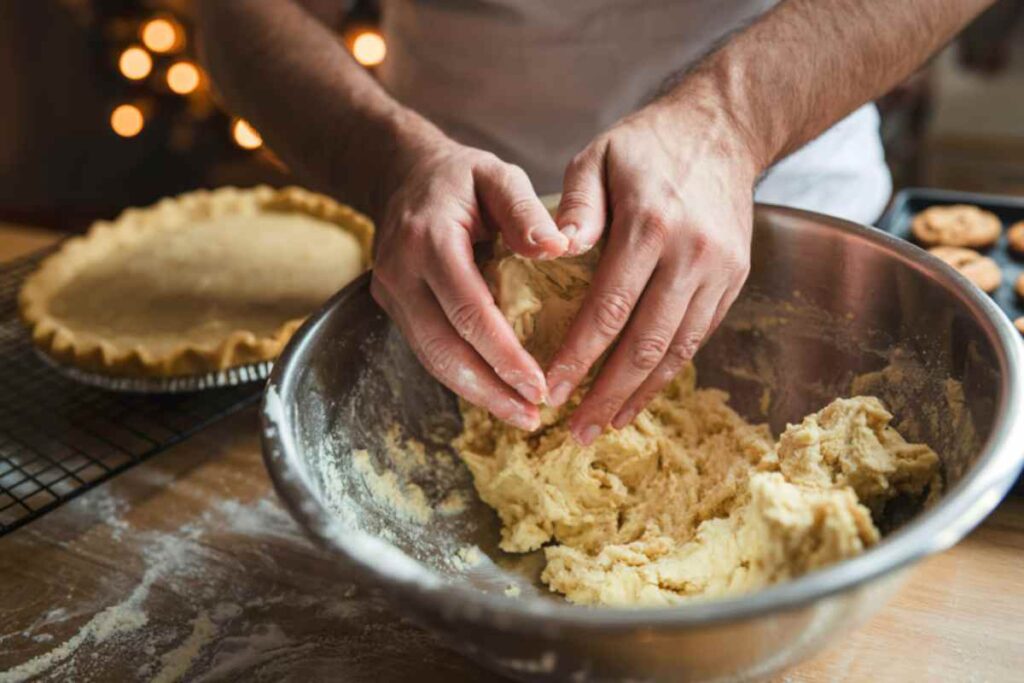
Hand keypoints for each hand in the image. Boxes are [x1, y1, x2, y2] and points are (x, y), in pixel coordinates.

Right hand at [371, 135, 568, 430]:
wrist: (403, 174)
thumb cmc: (461, 178)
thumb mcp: (497, 176)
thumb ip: (525, 210)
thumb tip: (559, 248)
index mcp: (429, 239)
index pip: (468, 310)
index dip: (503, 354)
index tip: (539, 385)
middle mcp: (401, 272)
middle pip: (444, 348)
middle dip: (489, 390)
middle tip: (531, 417)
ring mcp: (391, 294)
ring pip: (431, 359)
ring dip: (476, 393)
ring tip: (519, 416)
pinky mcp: (394, 308)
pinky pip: (428, 351)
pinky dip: (462, 377)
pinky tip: (496, 393)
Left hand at [546, 98, 760, 443]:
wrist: (724, 129)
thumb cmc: (646, 144)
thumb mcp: (597, 156)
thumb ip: (573, 206)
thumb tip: (551, 252)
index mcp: (650, 225)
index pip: (608, 308)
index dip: (578, 357)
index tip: (549, 390)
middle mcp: (691, 254)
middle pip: (646, 343)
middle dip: (607, 393)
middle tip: (574, 430)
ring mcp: (720, 271)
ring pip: (678, 350)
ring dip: (639, 395)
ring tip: (604, 426)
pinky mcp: (734, 280)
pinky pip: (699, 337)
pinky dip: (668, 373)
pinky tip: (640, 394)